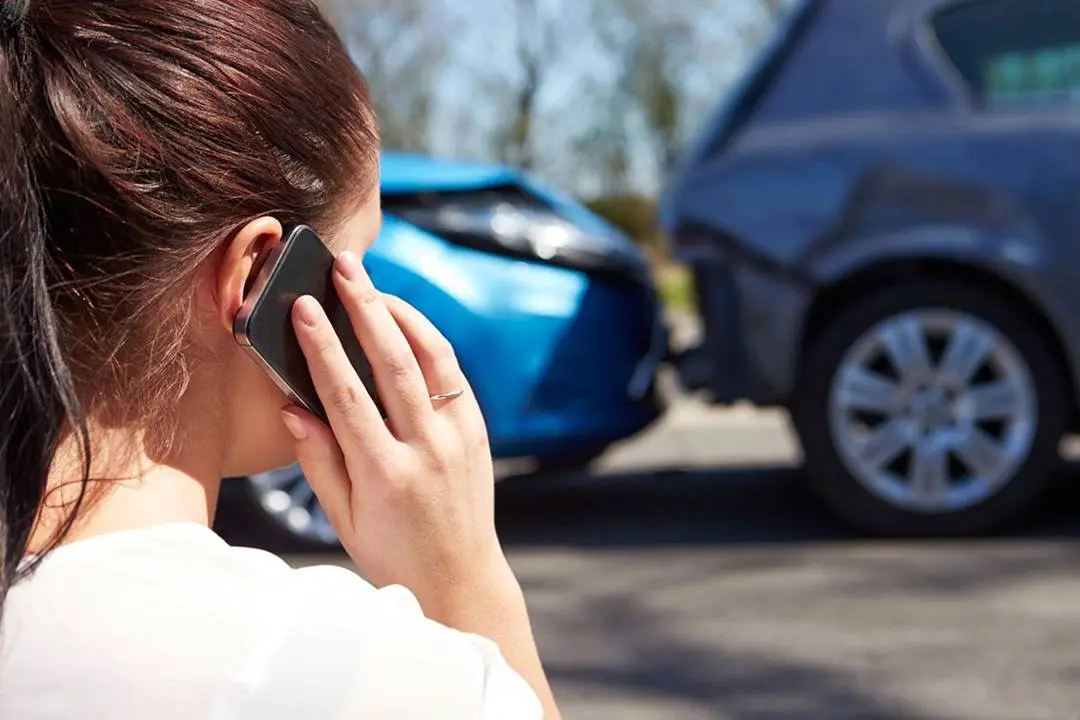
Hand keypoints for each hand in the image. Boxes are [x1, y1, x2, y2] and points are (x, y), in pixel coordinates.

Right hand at [278, 250, 506, 603]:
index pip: (347, 396)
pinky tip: (403, 320)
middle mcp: (427, 450)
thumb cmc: (391, 552)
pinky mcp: (478, 432)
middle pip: (393, 362)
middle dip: (365, 307)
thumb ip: (318, 462)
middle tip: (344, 267)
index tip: (303, 307)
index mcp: (385, 475)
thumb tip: (292, 407)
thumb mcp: (343, 520)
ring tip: (371, 283)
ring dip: (400, 313)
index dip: (322, 347)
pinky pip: (452, 373)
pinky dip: (428, 340)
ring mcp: (459, 438)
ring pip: (432, 358)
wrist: (460, 577)